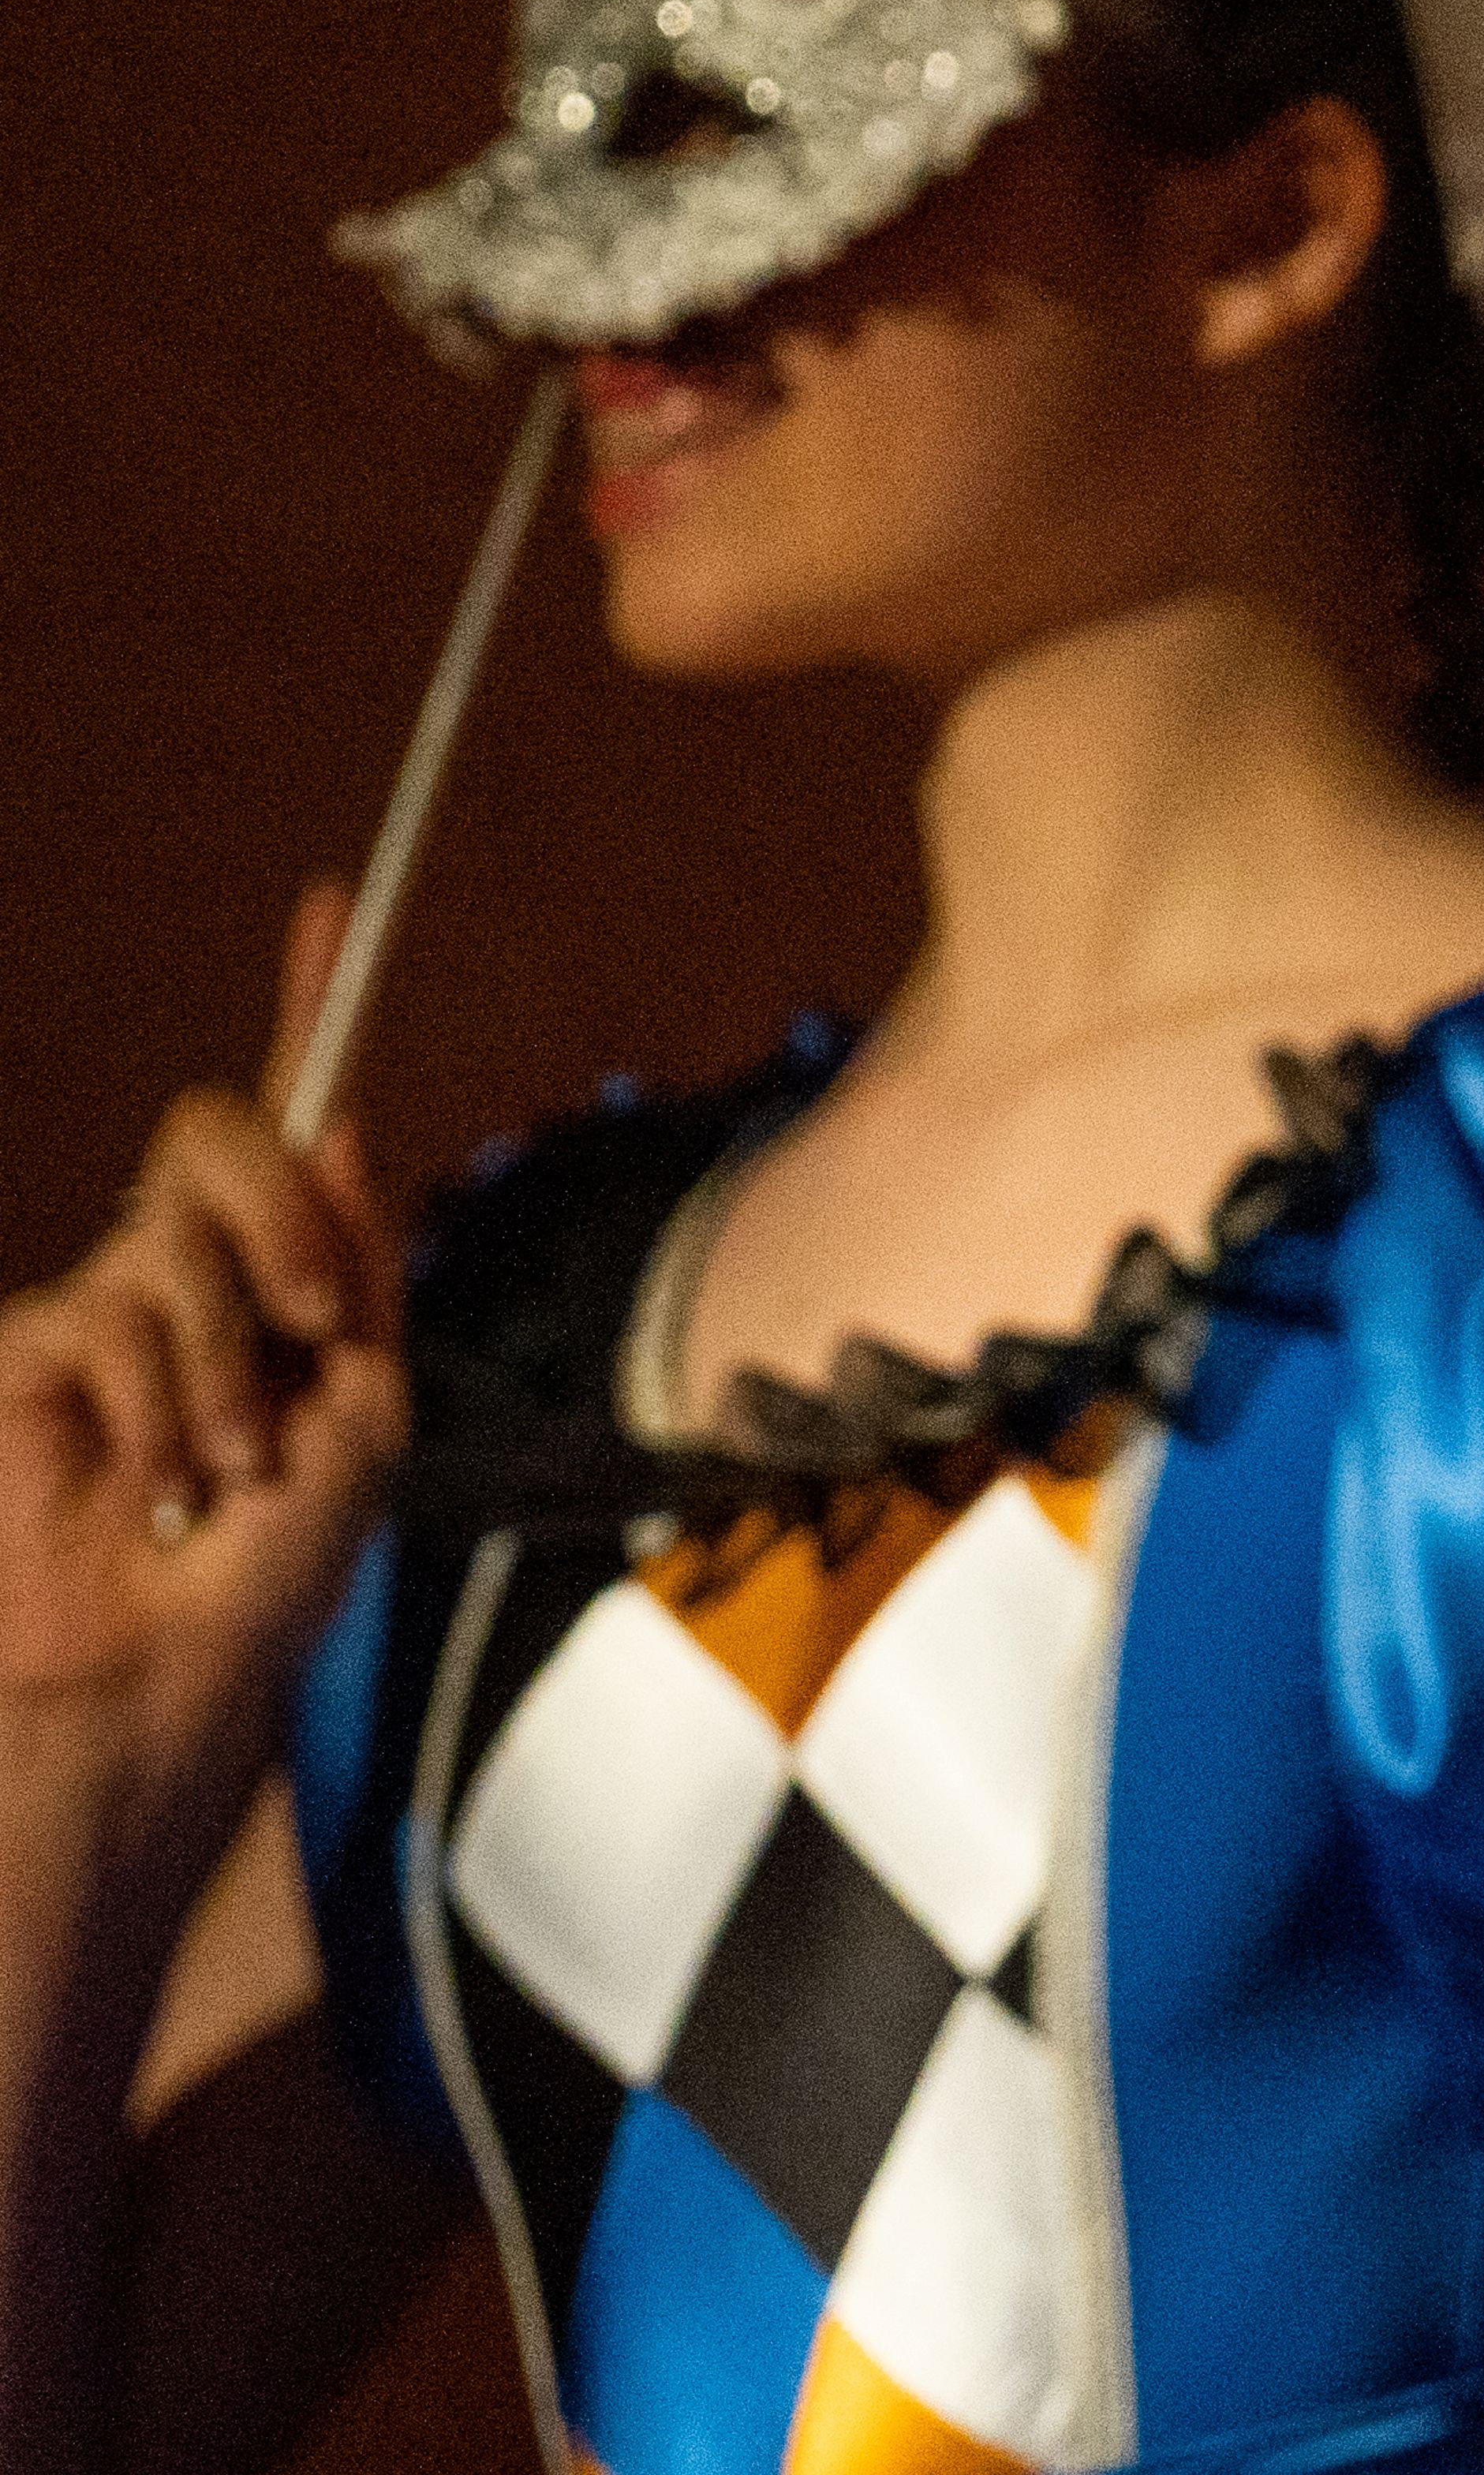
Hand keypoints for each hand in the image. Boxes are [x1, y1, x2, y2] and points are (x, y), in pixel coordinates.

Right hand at [0, 889, 410, 1859]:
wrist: (168, 1672)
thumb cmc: (267, 1572)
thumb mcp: (359, 1411)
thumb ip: (350, 1265)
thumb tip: (334, 1127)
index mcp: (287, 1281)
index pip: (296, 1125)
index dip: (313, 1007)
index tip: (334, 903)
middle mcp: (194, 1274)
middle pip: (234, 1136)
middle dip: (287, 1225)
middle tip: (311, 1333)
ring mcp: (102, 1306)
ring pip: (181, 1236)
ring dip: (231, 1361)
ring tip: (220, 1465)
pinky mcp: (28, 1349)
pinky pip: (114, 1313)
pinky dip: (158, 1403)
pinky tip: (149, 1482)